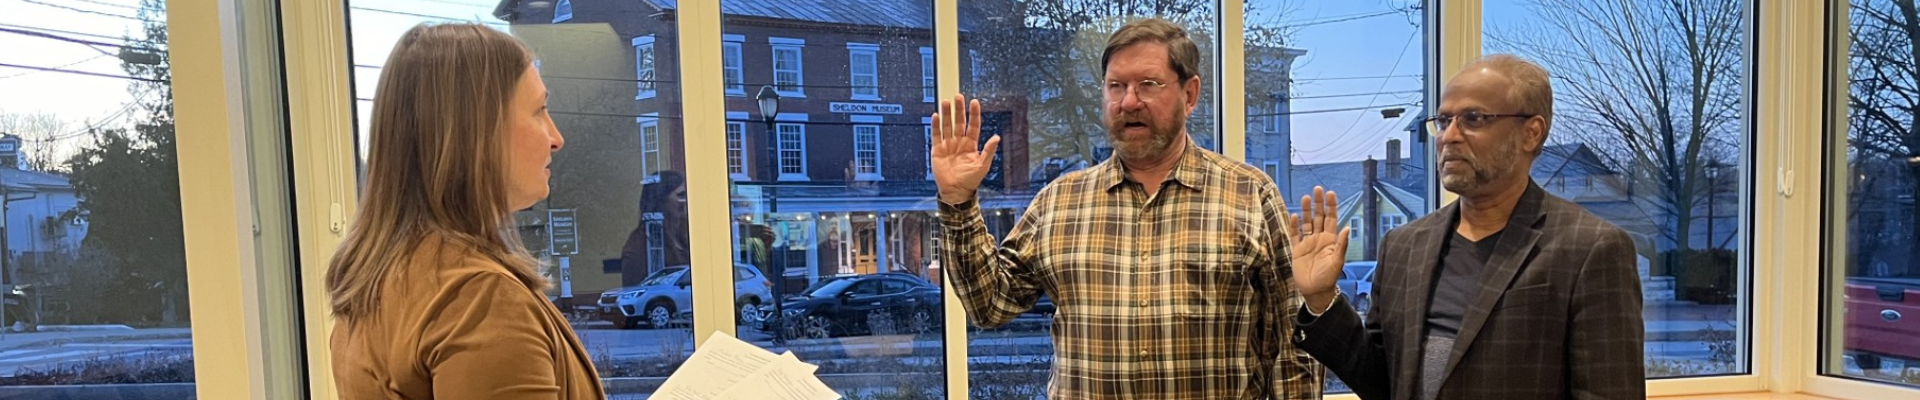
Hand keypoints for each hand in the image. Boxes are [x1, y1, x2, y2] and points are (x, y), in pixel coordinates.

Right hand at [930, 94, 999, 204]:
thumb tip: (997, 137)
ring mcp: (948, 145)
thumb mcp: (982, 165)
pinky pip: (936, 135)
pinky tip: (936, 115)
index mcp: (971, 144)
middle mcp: (959, 142)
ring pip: (947, 126)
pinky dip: (936, 126)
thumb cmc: (971, 180)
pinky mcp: (937, 150)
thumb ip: (988, 150)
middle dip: (959, 109)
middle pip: (959, 122)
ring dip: (946, 114)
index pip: (973, 125)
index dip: (974, 114)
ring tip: (945, 102)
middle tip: (958, 96)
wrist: (956, 191)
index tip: (974, 102)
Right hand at [1287, 186, 1350, 301]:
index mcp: (1331, 240)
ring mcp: (1308, 243)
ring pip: (1307, 223)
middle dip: (1318, 203)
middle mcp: (1319, 239)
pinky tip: (1294, 215)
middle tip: (1317, 189)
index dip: (1331, 206)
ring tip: (1306, 197)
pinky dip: (1294, 225)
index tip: (1330, 193)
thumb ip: (1341, 245)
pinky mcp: (1297, 250)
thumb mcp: (1337, 261)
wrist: (1315, 291)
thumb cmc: (1328, 278)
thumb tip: (1347, 228)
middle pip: (1318, 217)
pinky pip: (1295, 234)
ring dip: (1306, 210)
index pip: (1331, 219)